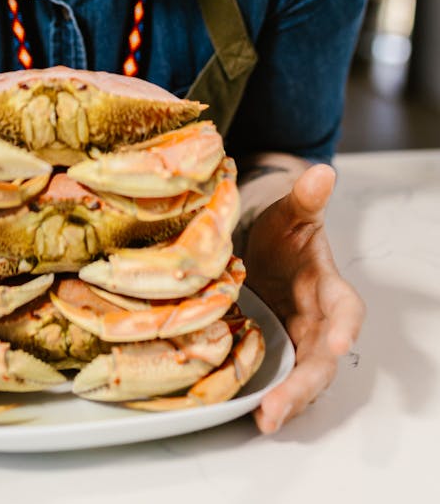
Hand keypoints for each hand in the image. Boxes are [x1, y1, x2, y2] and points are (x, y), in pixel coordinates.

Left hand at [241, 163, 364, 433]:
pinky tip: (247, 412)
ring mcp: (293, 340)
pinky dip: (264, 396)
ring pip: (300, 378)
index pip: (345, 309)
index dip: (343, 327)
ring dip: (286, 400)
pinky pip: (273, 379)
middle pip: (321, 359)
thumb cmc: (278, 231)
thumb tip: (321, 172)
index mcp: (326, 286)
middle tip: (281, 406)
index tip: (337, 343)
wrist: (255, 244)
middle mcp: (315, 320)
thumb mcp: (289, 213)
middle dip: (304, 384)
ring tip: (266, 419)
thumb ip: (305, 199)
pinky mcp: (270, 353)